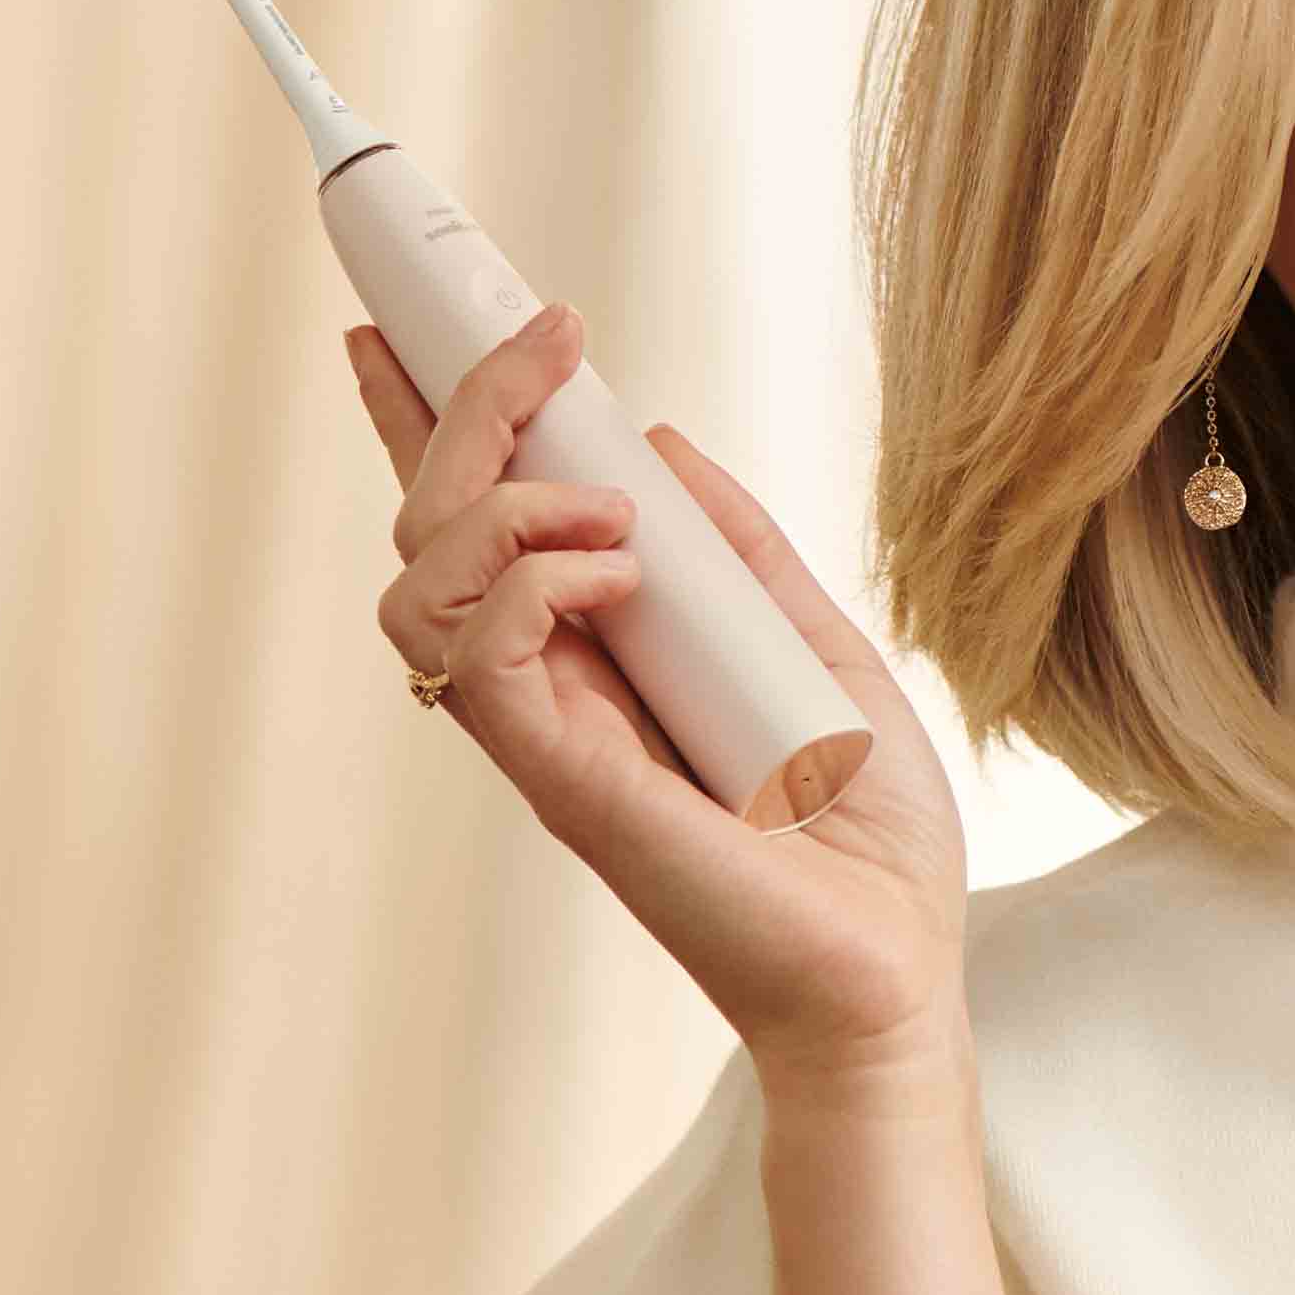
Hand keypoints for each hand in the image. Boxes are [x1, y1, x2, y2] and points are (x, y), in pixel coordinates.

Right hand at [351, 305, 973, 1079]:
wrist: (894, 974)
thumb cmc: (864, 844)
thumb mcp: (817, 651)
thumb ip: (739, 554)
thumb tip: (659, 441)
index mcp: (595, 661)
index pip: (473, 528)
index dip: (424, 423)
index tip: (401, 319)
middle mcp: (548, 694)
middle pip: (427, 529)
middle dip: (460, 406)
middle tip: (548, 336)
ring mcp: (546, 738)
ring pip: (418, 585)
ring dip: (498, 504)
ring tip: (610, 512)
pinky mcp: (563, 781)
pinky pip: (481, 654)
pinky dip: (533, 579)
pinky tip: (616, 570)